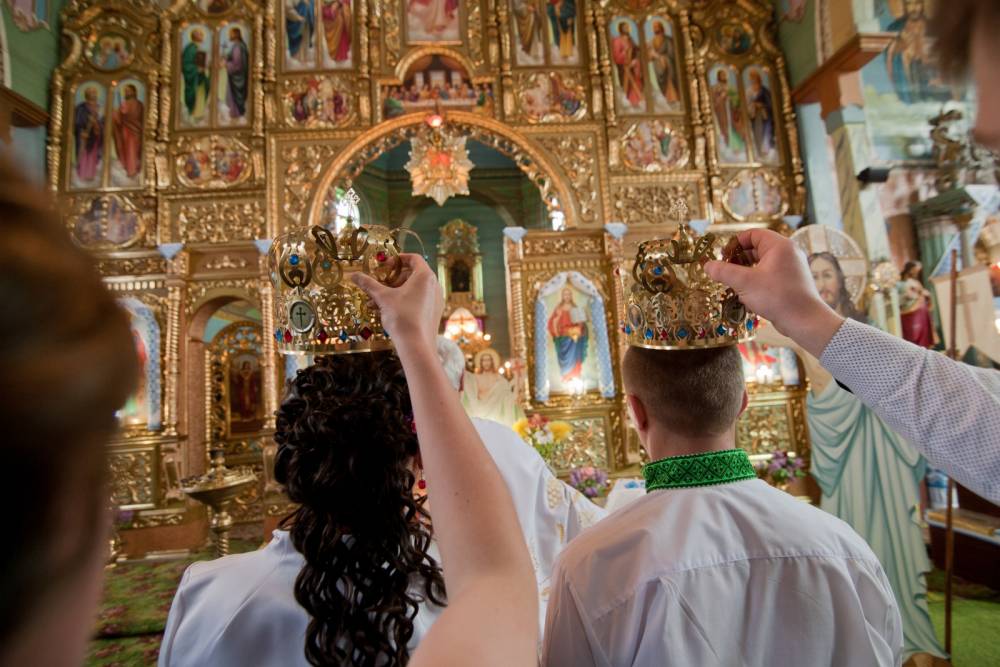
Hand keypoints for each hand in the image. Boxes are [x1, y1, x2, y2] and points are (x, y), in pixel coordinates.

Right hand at [352, 253, 443, 354]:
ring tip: (376, 303)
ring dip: (394, 293)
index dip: (398, 259)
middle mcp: (434, 286)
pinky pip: (418, 301)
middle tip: (379, 286)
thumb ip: (368, 284)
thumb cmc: (401, 316)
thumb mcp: (382, 297)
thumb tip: (353, 275)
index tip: (384, 265)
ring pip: (413, 290)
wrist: (416, 345)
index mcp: (425, 276)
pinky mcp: (434, 313)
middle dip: (392, 279)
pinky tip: (386, 312)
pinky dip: (403, 302)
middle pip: (412, 274)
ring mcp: (436, 300)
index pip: (414, 258)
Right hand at [704, 228, 843, 357]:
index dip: (735, 243)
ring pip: (763, 263)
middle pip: (757, 248)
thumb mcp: (745, 283)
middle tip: (726, 271)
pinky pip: (770, 275)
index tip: (723, 256)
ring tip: (735, 284)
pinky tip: (749, 295)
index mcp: (779, 246)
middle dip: (739, 259)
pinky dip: (757, 281)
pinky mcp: (792, 282)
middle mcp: (788, 253)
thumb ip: (724, 272)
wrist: (805, 320)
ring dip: (746, 272)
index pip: (753, 234)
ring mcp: (792, 267)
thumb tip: (706, 265)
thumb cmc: (776, 297)